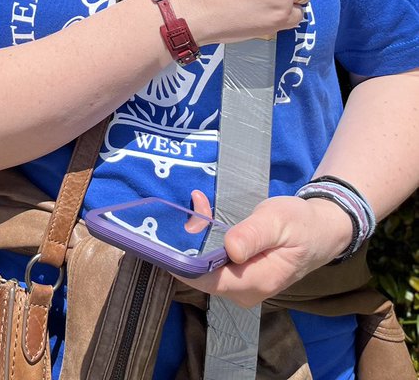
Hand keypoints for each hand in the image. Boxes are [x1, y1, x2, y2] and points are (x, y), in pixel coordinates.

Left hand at [176, 193, 353, 306]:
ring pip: (204, 267)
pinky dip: (206, 239)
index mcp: (256, 282)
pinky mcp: (238, 277)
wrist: (320, 232)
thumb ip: (254, 235)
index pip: (207, 280)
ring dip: (197, 236)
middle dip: (191, 240)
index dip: (185, 258)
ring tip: (202, 204)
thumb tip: (230, 249)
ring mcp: (240, 287)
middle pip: (201, 273)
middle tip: (196, 205)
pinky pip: (213, 262)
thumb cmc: (300, 224)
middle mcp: (244, 292)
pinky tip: (207, 214)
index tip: (177, 228)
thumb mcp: (278, 221)